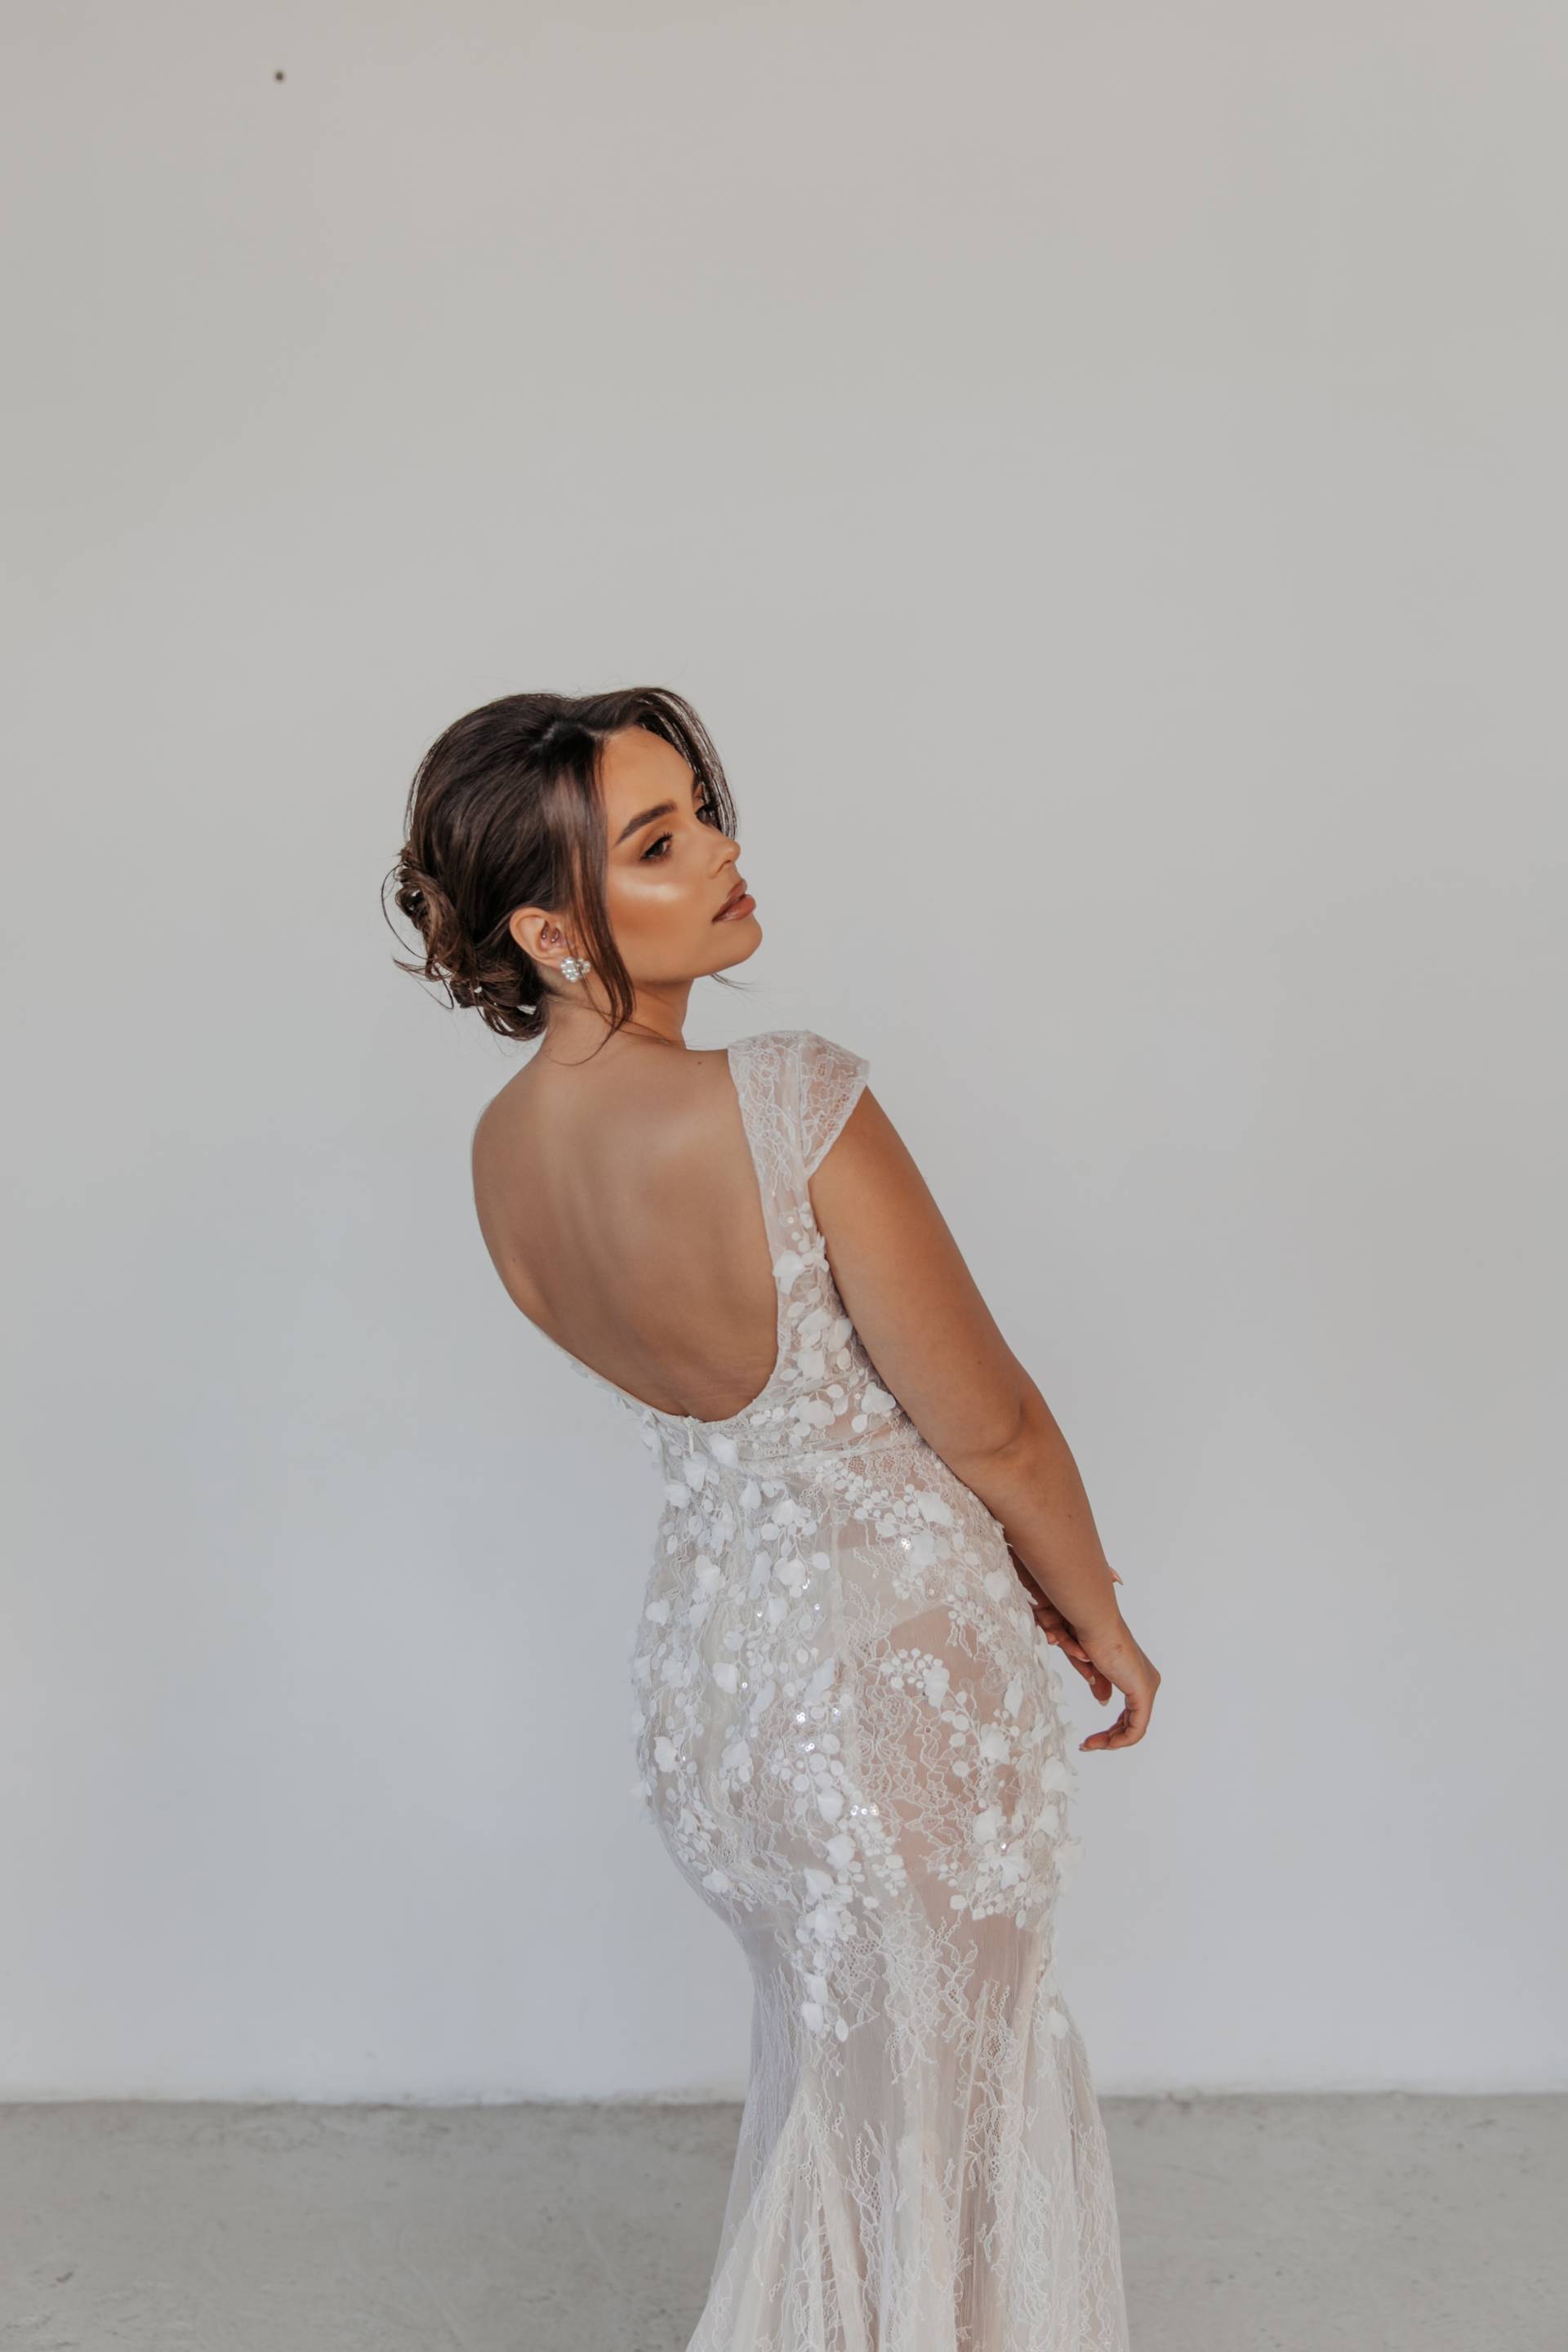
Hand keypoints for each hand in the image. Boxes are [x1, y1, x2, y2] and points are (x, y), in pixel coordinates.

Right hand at [1005, 1543, 1158, 1750]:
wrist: (1092, 1621)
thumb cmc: (1085, 1635)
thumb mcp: (1092, 1667)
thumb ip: (1100, 1683)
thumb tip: (1104, 1702)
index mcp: (1137, 1673)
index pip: (1130, 1712)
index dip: (1111, 1729)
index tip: (1087, 1738)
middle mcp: (1147, 1680)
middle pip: (1133, 1722)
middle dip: (1110, 1738)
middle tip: (1087, 1744)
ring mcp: (1147, 1686)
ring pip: (1135, 1729)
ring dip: (1111, 1742)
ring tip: (1089, 1745)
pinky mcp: (1143, 1692)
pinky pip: (1136, 1730)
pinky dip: (1118, 1741)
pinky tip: (1100, 1743)